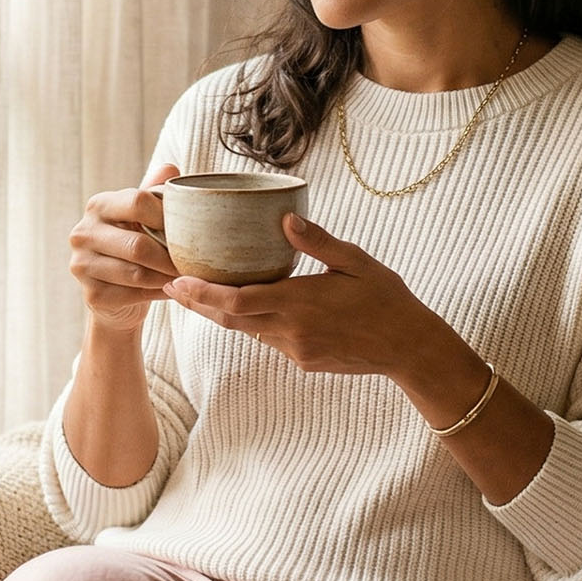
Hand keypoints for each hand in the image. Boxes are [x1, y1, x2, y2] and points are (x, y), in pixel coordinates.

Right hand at [68, 163, 180, 327]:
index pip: (137, 201)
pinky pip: (134, 295)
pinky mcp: (91, 294)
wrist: (117, 293)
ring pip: (137, 274)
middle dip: (171, 256)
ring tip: (187, 275)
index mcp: (98, 205)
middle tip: (195, 262)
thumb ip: (154, 192)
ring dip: (168, 277)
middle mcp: (83, 233)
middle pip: (138, 245)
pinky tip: (171, 290)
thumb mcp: (143, 217)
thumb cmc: (134, 246)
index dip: (168, 215)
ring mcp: (82, 265)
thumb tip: (171, 168)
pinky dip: (159, 293)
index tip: (189, 228)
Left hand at [163, 214, 452, 377]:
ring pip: (248, 331)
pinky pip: (270, 339)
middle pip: (231, 319)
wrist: (409, 348)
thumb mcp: (356, 262)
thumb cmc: (387, 298)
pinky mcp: (303, 361)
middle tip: (172, 287)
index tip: (176, 281)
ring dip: (222, 314)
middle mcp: (292, 330)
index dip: (201, 294)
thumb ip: (318, 242)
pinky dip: (253, 323)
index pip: (237, 301)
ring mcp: (296, 350)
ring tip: (198, 294)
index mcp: (300, 302)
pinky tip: (247, 307)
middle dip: (199, 304)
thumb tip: (284, 219)